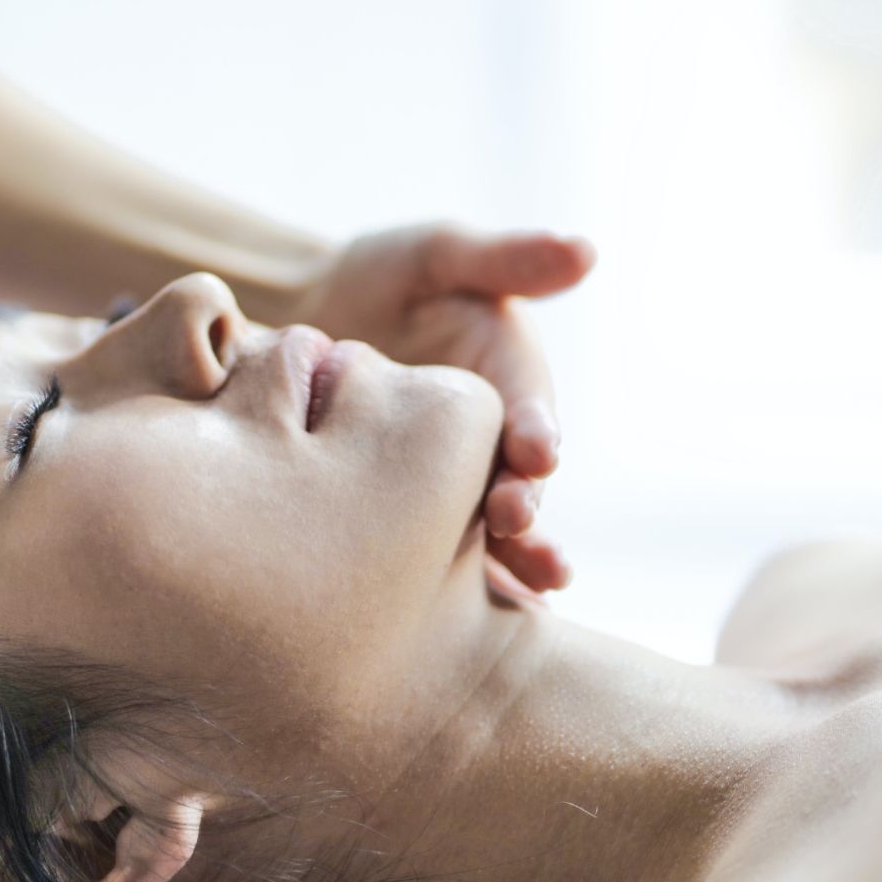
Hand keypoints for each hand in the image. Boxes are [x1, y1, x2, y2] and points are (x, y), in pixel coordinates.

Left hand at [294, 222, 594, 591]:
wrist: (296, 324)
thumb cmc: (374, 279)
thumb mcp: (434, 257)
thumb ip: (501, 258)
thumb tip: (585, 250)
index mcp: (504, 381)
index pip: (528, 409)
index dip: (537, 429)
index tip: (539, 451)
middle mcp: (488, 443)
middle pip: (516, 481)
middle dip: (524, 505)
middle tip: (515, 520)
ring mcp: (451, 486)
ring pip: (486, 532)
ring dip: (508, 559)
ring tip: (522, 585)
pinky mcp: (408, 519)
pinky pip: (436, 560)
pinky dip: (456, 593)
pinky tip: (457, 631)